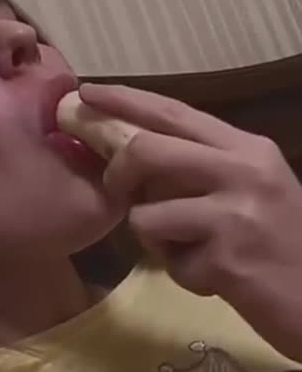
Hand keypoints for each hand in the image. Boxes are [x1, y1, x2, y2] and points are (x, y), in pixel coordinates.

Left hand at [80, 82, 301, 361]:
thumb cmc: (287, 243)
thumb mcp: (253, 188)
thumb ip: (204, 165)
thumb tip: (134, 151)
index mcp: (247, 148)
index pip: (174, 112)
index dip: (126, 99)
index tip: (89, 91)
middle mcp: (243, 171)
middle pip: (148, 151)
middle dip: (118, 173)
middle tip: (118, 191)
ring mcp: (236, 216)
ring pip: (147, 214)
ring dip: (157, 240)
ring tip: (193, 250)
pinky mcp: (227, 262)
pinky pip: (171, 264)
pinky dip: (184, 276)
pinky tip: (219, 280)